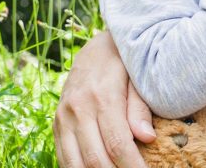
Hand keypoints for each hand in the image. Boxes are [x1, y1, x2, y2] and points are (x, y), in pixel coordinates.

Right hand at [53, 31, 154, 167]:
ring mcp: (64, 118)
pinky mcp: (57, 124)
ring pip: (74, 163)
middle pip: (95, 158)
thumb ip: (140, 109)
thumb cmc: (125, 64)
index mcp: (102, 97)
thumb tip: (148, 138)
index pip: (118, 143)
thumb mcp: (137, 79)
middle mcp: (78, 109)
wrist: (97, 48)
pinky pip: (63, 157)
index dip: (132, 166)